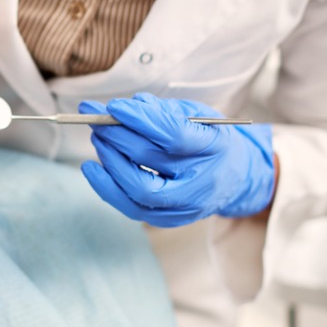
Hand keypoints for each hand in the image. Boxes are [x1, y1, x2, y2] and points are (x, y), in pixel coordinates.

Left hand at [79, 92, 274, 226]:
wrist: (234, 178)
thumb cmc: (210, 140)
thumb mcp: (198, 115)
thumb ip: (165, 110)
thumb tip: (128, 108)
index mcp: (214, 146)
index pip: (173, 134)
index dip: (140, 119)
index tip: (115, 106)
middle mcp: (201, 180)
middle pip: (150, 159)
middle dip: (116, 136)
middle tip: (97, 118)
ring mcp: (185, 205)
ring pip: (139, 188)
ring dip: (110, 160)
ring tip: (98, 137)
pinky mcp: (168, 219)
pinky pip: (132, 207)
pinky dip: (107, 187)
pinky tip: (92, 168)